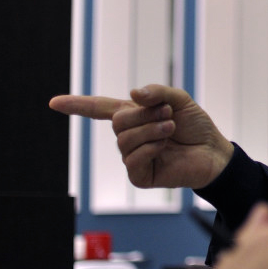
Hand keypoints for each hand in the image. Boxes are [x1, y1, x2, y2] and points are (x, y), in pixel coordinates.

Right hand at [49, 84, 233, 188]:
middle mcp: (130, 136)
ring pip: (124, 139)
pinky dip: (150, 148)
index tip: (54, 103)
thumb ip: (157, 93)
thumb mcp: (180, 100)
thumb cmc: (197, 127)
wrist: (214, 152)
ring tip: (171, 128)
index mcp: (135, 116)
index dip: (78, 105)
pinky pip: (132, 159)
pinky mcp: (140, 176)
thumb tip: (132, 94)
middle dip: (145, 114)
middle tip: (169, 115)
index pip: (100, 109)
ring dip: (151, 129)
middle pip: (117, 121)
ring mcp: (134, 157)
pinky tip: (164, 147)